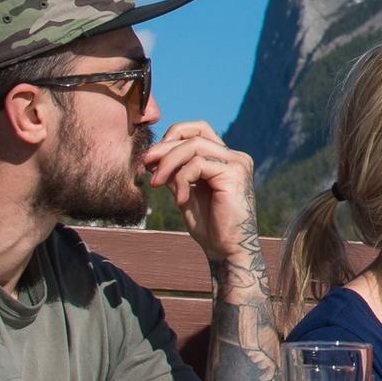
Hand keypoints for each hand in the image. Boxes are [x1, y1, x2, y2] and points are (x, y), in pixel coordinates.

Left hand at [143, 122, 259, 265]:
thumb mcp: (185, 193)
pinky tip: (180, 200)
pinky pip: (198, 164)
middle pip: (194, 133)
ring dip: (168, 163)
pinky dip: (181, 180)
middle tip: (144, 166)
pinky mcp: (235, 173)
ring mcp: (237, 163)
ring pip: (193, 146)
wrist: (227, 250)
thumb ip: (175, 173)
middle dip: (164, 148)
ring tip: (156, 184)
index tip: (151, 159)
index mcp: (225, 159)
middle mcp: (235, 156)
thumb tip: (152, 156)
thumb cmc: (209, 225)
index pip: (198, 130)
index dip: (172, 137)